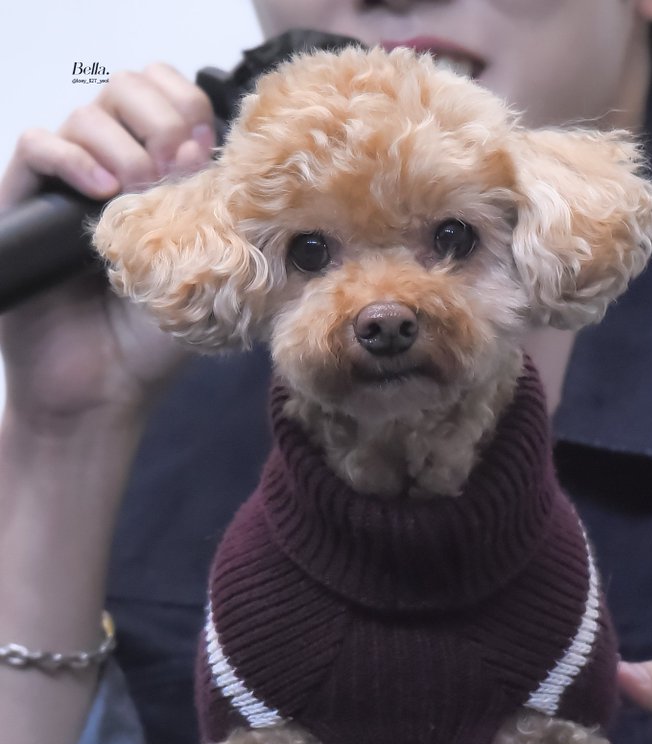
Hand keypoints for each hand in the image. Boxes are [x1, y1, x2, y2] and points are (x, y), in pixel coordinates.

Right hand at [0, 63, 216, 428]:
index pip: (169, 99)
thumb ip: (233, 233)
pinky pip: (36, 146)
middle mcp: (110, 171)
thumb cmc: (150, 344)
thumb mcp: (209, 281)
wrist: (100, 391)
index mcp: (157, 179)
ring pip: (86, 114)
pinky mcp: (23, 205)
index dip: (189, 107)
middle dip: (158, 116)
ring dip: (121, 142)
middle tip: (174, 163)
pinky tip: (101, 189)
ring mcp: (65, 186)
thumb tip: (272, 191)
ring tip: (135, 188)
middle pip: (128, 89)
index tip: (206, 148)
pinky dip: (70, 156)